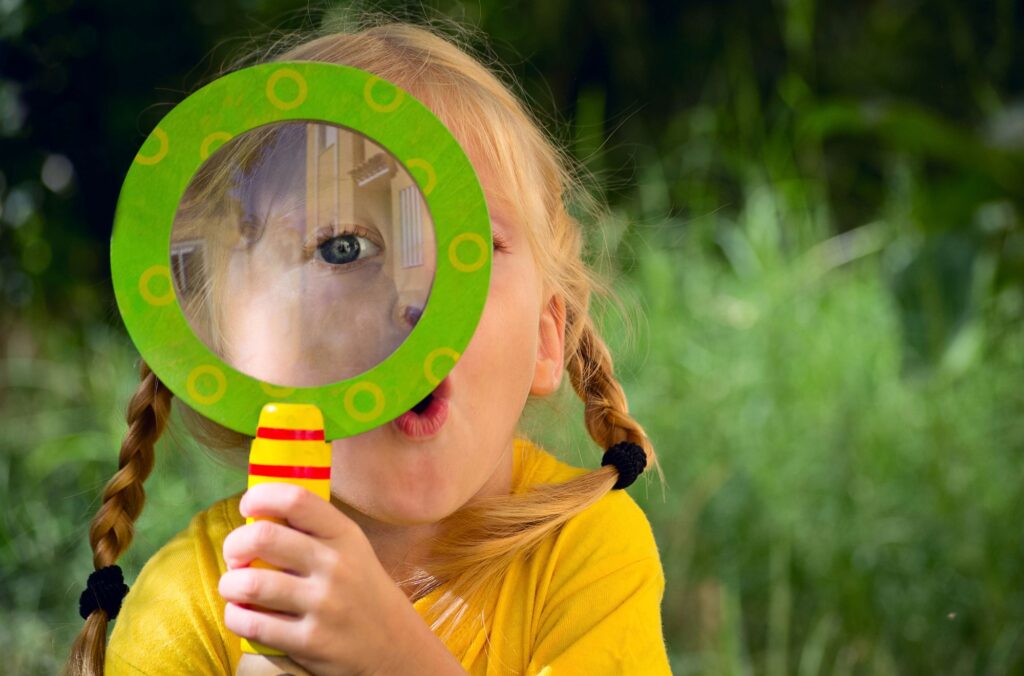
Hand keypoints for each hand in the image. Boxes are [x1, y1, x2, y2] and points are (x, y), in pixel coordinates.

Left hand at [219, 483, 466, 675]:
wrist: (395, 647)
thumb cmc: (361, 591)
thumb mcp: (352, 550)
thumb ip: (313, 531)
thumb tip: (258, 514)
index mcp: (344, 535)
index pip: (297, 499)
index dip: (261, 497)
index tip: (248, 507)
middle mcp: (336, 565)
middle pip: (264, 537)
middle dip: (234, 544)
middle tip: (235, 555)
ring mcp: (324, 605)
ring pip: (251, 583)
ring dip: (229, 584)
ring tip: (234, 587)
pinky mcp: (310, 642)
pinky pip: (252, 624)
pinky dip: (235, 616)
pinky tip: (242, 613)